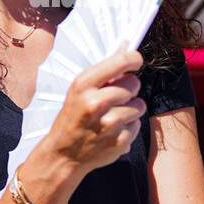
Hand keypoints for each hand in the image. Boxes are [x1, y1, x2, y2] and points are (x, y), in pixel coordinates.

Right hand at [39, 49, 146, 179]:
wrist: (64, 155)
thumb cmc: (72, 118)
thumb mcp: (78, 91)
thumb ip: (103, 74)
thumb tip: (127, 48)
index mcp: (84, 85)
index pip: (120, 62)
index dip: (133, 59)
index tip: (136, 61)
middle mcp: (97, 103)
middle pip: (134, 84)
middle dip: (129, 88)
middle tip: (117, 96)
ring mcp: (110, 124)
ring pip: (140, 105)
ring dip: (131, 108)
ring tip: (114, 115)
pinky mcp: (120, 141)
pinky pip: (137, 124)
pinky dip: (129, 127)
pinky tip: (113, 130)